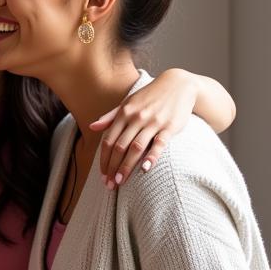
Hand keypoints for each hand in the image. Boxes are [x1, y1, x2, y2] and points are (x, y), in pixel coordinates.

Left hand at [90, 70, 195, 189]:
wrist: (178, 84)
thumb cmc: (150, 96)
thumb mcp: (128, 102)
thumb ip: (110, 116)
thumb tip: (92, 127)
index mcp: (124, 113)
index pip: (109, 140)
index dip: (104, 159)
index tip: (102, 175)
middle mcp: (136, 118)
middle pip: (120, 146)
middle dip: (112, 167)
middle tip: (109, 185)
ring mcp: (153, 122)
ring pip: (136, 147)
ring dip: (126, 166)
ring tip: (121, 181)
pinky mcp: (170, 126)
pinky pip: (159, 144)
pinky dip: (151, 156)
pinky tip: (144, 169)